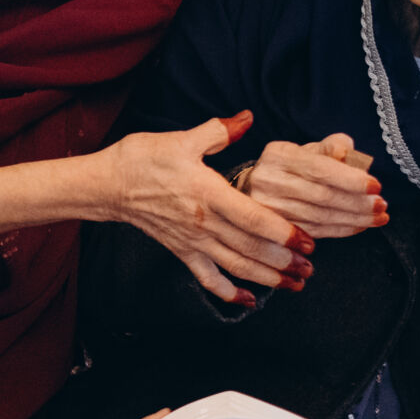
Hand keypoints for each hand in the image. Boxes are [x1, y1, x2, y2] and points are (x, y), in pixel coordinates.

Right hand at [104, 112, 313, 301]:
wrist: (109, 185)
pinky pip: (207, 278)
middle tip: (310, 269)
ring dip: (267, 278)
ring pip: (236, 266)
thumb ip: (219, 132)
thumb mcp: (183, 138)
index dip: (283, 232)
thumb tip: (247, 118)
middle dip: (284, 261)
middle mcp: (203, 223)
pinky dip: (228, 292)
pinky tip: (248, 300)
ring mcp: (193, 241)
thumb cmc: (143, 159)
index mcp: (208, 193)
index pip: (253, 218)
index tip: (307, 241)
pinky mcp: (182, 251)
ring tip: (294, 284)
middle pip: (251, 248)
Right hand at [241, 133, 384, 240]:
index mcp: (279, 155)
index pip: (320, 169)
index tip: (376, 186)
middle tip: (382, 206)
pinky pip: (314, 232)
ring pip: (319, 217)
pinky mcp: (273, 230)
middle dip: (357, 203)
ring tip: (378, 218)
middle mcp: (269, 181)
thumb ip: (331, 148)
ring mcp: (268, 208)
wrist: (254, 188)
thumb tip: (349, 152)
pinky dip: (340, 230)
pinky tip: (359, 226)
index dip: (350, 179)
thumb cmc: (290, 167)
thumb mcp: (307, 150)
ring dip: (354, 219)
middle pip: (321, 196)